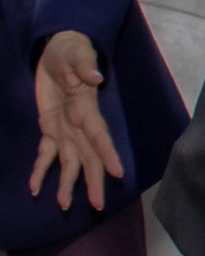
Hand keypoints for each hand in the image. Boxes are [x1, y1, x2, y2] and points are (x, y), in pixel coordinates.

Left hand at [30, 32, 122, 213]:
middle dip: (94, 180)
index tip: (118, 172)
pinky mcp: (50, 128)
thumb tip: (95, 77)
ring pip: (69, 162)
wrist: (58, 49)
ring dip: (68, 183)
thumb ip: (84, 65)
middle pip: (89, 157)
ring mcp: (65, 128)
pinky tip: (35, 189)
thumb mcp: (76, 52)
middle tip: (99, 204)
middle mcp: (79, 124)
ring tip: (64, 206)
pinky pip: (46, 154)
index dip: (108, 154)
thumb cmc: (71, 49)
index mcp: (87, 108)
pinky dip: (40, 171)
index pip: (100, 135)